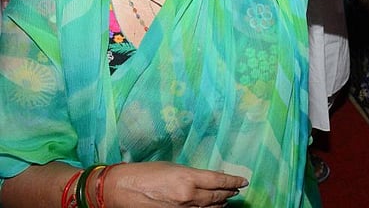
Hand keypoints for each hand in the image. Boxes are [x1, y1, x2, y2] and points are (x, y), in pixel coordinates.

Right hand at [106, 161, 246, 206]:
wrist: (121, 189)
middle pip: (216, 197)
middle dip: (228, 193)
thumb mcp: (174, 168)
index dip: (233, 181)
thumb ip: (194, 174)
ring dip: (219, 204)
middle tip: (236, 190)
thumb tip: (211, 178)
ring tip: (226, 200)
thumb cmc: (145, 173)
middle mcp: (187, 196)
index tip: (243, 180)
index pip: (219, 180)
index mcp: (188, 178)